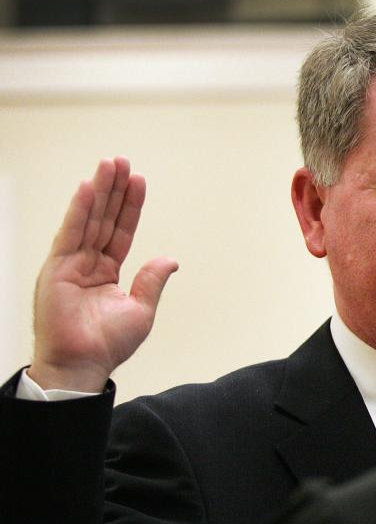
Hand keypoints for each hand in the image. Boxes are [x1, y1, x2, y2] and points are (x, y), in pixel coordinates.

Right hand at [28, 158, 177, 392]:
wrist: (83, 363)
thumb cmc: (108, 343)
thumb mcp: (141, 309)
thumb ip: (152, 280)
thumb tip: (170, 260)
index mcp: (107, 271)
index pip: (121, 230)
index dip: (130, 206)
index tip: (139, 180)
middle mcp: (87, 262)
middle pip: (103, 217)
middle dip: (113, 189)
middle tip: (122, 160)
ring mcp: (70, 263)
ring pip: (88, 219)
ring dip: (98, 190)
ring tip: (109, 164)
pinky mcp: (56, 268)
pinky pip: (70, 232)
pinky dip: (79, 209)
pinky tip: (88, 187)